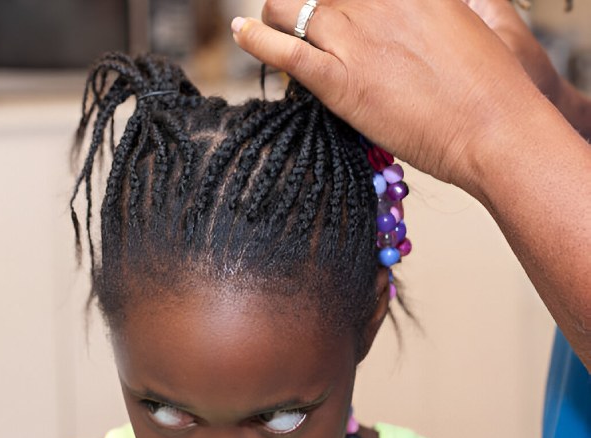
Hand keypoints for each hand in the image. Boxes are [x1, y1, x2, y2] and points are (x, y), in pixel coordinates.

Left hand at [231, 0, 547, 190]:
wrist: (493, 126)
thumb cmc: (486, 84)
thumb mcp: (459, 22)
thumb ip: (422, 8)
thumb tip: (400, 14)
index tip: (327, 2)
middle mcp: (375, 0)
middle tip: (298, 13)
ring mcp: (353, 36)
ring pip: (288, 6)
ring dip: (275, 13)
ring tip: (269, 23)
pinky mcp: (338, 79)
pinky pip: (280, 48)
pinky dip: (254, 37)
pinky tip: (242, 32)